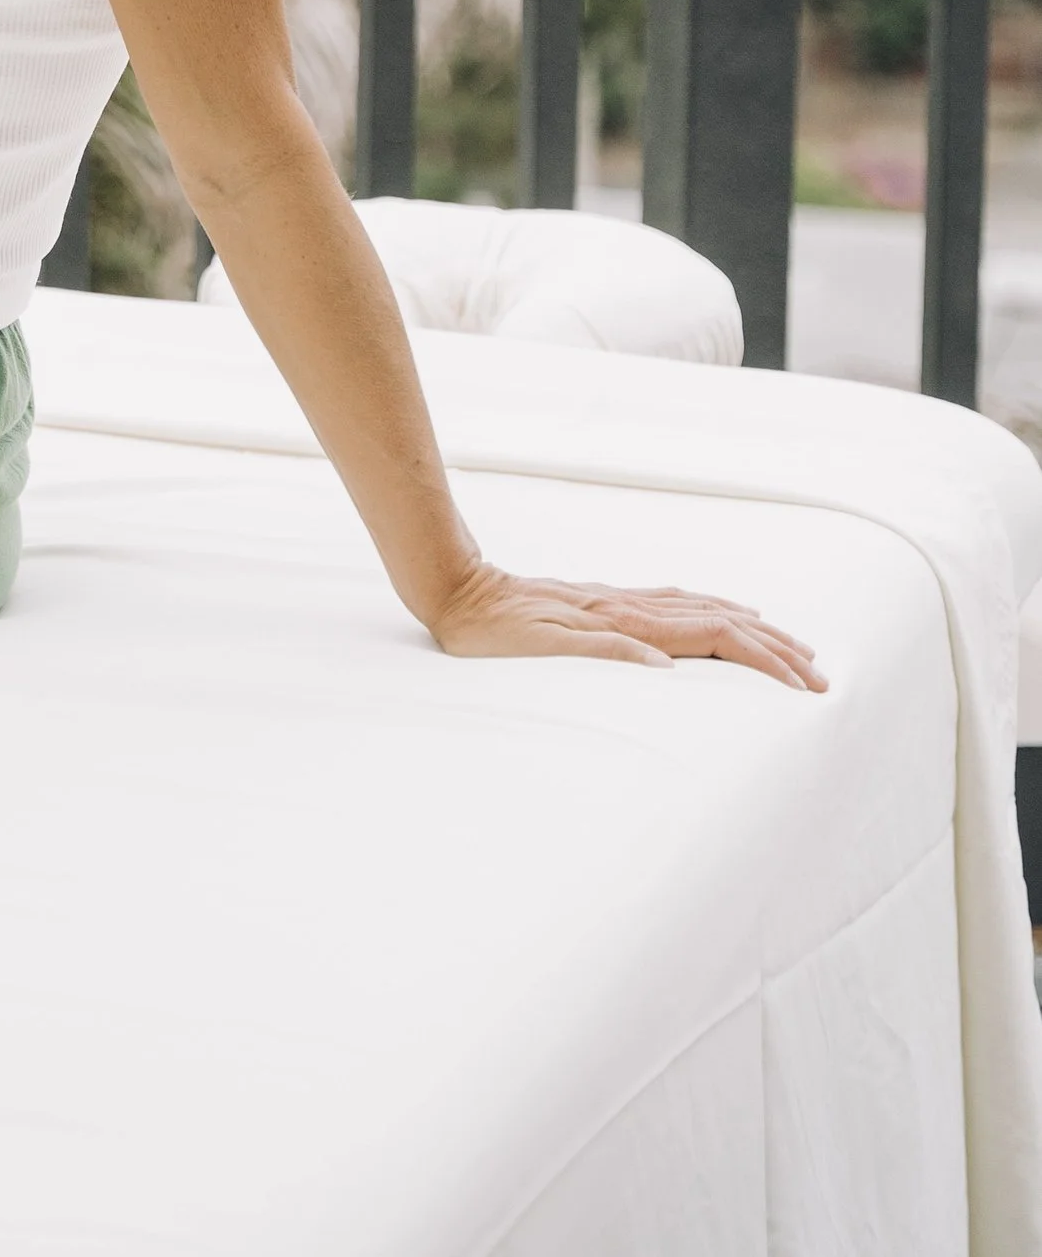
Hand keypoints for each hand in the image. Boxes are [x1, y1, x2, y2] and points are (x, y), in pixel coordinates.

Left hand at [427, 559, 825, 691]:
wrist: (459, 591)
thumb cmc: (494, 632)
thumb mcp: (542, 650)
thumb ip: (602, 653)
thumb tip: (662, 664)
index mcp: (626, 622)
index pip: (716, 637)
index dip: (764, 660)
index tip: (802, 686)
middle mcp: (632, 607)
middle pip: (723, 621)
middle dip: (774, 647)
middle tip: (819, 675)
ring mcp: (623, 601)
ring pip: (705, 609)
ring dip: (754, 628)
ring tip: (791, 645)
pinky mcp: (609, 603)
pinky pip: (679, 604)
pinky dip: (716, 612)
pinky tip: (725, 615)